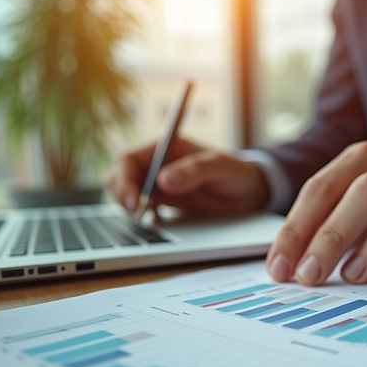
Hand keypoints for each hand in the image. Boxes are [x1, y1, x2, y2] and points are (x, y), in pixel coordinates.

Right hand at [106, 137, 269, 214]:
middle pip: (119, 175)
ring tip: (147, 216)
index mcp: (165, 147)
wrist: (247, 191)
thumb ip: (194, 171)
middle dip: (121, 194)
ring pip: (124, 192)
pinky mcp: (161, 199)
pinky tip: (156, 220)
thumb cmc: (235, 172)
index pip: (129, 159)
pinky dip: (139, 214)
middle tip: (137, 213)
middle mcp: (156, 163)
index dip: (124, 179)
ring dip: (128, 205)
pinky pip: (138, 206)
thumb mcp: (220, 168)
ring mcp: (155, 182)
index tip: (133, 200)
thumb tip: (163, 180)